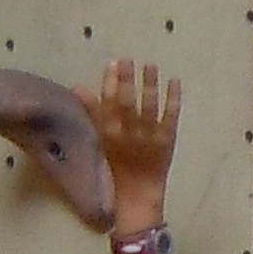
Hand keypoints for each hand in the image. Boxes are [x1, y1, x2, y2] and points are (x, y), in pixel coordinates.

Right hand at [84, 58, 181, 217]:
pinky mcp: (167, 141)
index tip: (112, 63)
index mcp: (109, 134)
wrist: (138, 195)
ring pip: (149, 108)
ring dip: (150, 85)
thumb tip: (77, 86)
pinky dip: (173, 99)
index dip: (109, 83)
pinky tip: (175, 80)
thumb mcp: (102, 138)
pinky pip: (171, 117)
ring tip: (150, 65)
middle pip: (126, 104)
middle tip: (128, 59)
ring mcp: (149, 138)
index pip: (107, 105)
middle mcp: (128, 135)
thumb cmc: (119, 164)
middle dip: (127, 81)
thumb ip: (93, 112)